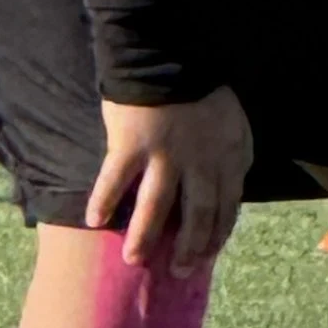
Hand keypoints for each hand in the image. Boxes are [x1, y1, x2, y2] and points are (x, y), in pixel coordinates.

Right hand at [87, 88, 251, 274]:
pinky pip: (116, 179)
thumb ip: (231, 160)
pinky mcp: (131, 144)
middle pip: (197, 216)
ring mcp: (165, 155)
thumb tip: (227, 193)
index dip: (216, 237)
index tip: (205, 257)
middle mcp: (199, 162)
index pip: (227, 210)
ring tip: (133, 259)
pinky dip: (104, 201)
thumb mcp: (233, 126)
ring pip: (157, 207)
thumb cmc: (199, 92)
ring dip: (144, 236)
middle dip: (189, 249)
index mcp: (227, 158)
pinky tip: (94, 220)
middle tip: (176, 271)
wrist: (166, 56)